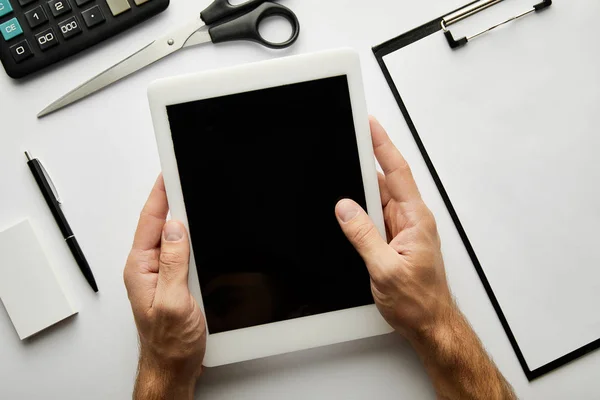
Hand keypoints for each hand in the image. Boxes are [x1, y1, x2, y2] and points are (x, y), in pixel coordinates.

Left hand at [124, 175, 205, 398]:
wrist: (173, 366)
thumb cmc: (169, 342)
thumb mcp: (173, 301)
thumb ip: (173, 262)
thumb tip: (177, 227)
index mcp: (141, 268)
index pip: (150, 222)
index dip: (161, 195)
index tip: (169, 173)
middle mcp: (147, 268)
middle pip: (160, 224)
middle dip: (171, 199)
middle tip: (182, 176)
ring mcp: (159, 274)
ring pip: (172, 236)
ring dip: (181, 218)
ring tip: (190, 195)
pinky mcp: (173, 280)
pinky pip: (180, 251)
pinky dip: (189, 237)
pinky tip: (197, 231)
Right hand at [335, 117, 453, 340]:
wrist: (431, 325)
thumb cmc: (420, 302)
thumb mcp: (385, 269)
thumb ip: (364, 236)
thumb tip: (346, 208)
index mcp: (416, 220)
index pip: (397, 173)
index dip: (383, 146)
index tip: (370, 125)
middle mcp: (411, 220)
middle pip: (385, 182)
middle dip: (364, 166)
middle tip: (344, 150)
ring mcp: (403, 230)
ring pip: (377, 201)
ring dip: (360, 196)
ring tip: (340, 190)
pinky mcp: (395, 241)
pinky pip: (375, 218)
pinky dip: (361, 214)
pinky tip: (348, 216)